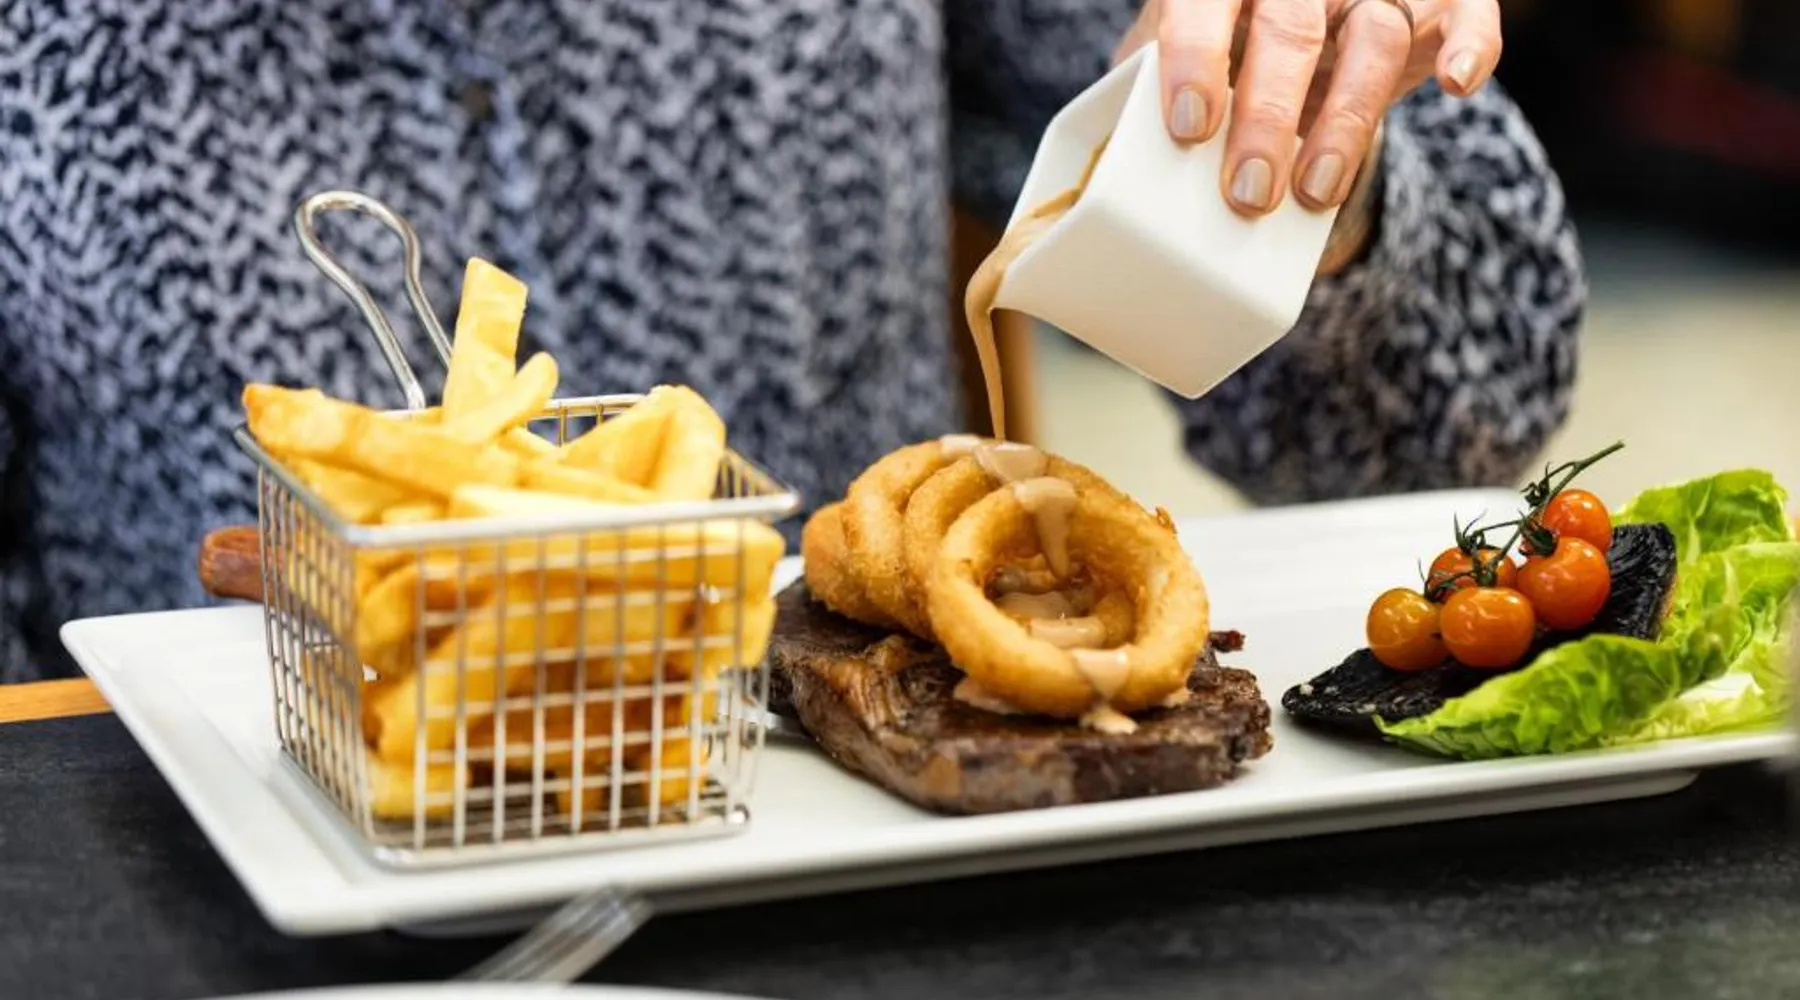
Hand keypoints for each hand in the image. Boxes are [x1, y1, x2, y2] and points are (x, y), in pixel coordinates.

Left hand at [1114, 0, 1501, 215]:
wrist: (1288, 36)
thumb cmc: (1220, 54)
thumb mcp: (1169, 68)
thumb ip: (1147, 99)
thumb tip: (1109, 172)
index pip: (1203, 2)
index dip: (1195, 58)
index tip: (1189, 127)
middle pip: (1291, 28)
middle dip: (1268, 118)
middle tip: (1247, 191)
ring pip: (1374, 34)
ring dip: (1347, 119)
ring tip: (1314, 192)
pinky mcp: (1437, 3)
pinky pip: (1467, 10)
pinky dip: (1472, 44)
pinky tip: (1456, 84)